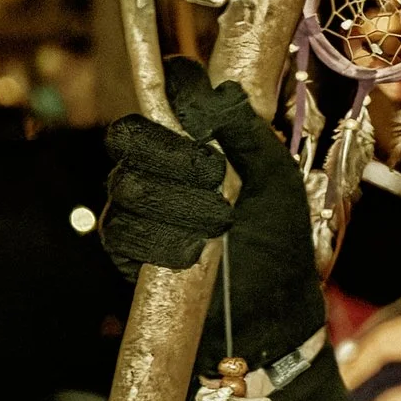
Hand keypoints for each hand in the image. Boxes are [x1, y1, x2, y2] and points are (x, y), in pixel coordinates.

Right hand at [102, 57, 325, 361]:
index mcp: (196, 138)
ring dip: (181, 205)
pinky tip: (195, 254)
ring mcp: (135, 205)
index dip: (176, 88)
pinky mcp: (123, 248)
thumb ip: (249, 134)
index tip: (200, 102)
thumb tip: (220, 89)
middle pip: (129, 134)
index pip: (167, 92)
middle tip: (217, 176)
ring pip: (129, 184)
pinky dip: (165, 242)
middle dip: (174, 154)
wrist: (267, 312)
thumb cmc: (277, 241)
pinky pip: (123, 230)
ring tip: (221, 226)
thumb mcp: (277, 181)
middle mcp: (157, 165)